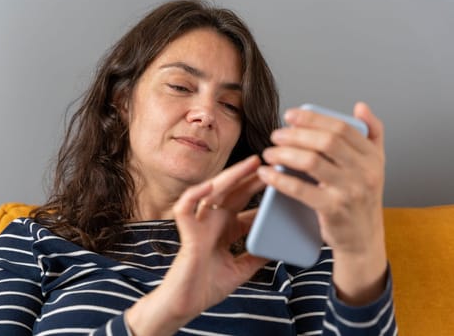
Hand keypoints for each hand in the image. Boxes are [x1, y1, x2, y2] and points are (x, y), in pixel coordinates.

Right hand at [126, 155, 267, 334]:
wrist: (186, 305)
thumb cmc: (207, 287)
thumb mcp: (241, 270)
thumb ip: (257, 257)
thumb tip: (279, 247)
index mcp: (225, 229)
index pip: (245, 205)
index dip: (261, 194)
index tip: (281, 182)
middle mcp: (212, 222)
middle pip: (233, 193)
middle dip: (250, 177)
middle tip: (269, 162)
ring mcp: (199, 224)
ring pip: (213, 192)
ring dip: (231, 176)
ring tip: (250, 164)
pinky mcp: (186, 232)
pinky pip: (186, 207)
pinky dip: (196, 194)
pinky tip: (211, 185)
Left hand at [257, 102, 387, 304]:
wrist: (364, 240)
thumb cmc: (363, 200)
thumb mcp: (376, 165)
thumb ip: (372, 133)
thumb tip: (360, 107)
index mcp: (372, 157)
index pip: (342, 128)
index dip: (313, 118)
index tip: (290, 116)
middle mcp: (365, 172)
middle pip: (326, 141)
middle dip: (295, 134)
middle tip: (276, 135)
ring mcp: (350, 191)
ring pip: (311, 162)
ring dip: (284, 153)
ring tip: (269, 152)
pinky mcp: (333, 209)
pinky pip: (301, 189)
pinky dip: (280, 179)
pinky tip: (267, 173)